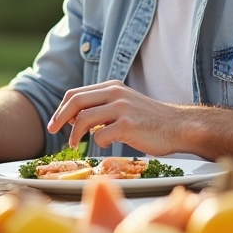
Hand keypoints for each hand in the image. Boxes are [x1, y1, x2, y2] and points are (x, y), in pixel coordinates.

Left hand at [46, 81, 184, 155]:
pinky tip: (106, 145)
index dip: (61, 109)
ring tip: (75, 145)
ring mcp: (122, 108)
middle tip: (53, 132)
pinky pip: (101, 135)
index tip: (55, 123)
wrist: (179, 127)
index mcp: (112, 87)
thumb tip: (74, 118)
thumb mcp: (125, 106)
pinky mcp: (129, 125)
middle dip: (59, 118)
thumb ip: (102, 107)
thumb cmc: (150, 121)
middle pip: (75, 101)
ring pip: (85, 118)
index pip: (76, 94)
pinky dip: (98, 143)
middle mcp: (116, 93)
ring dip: (75, 134)